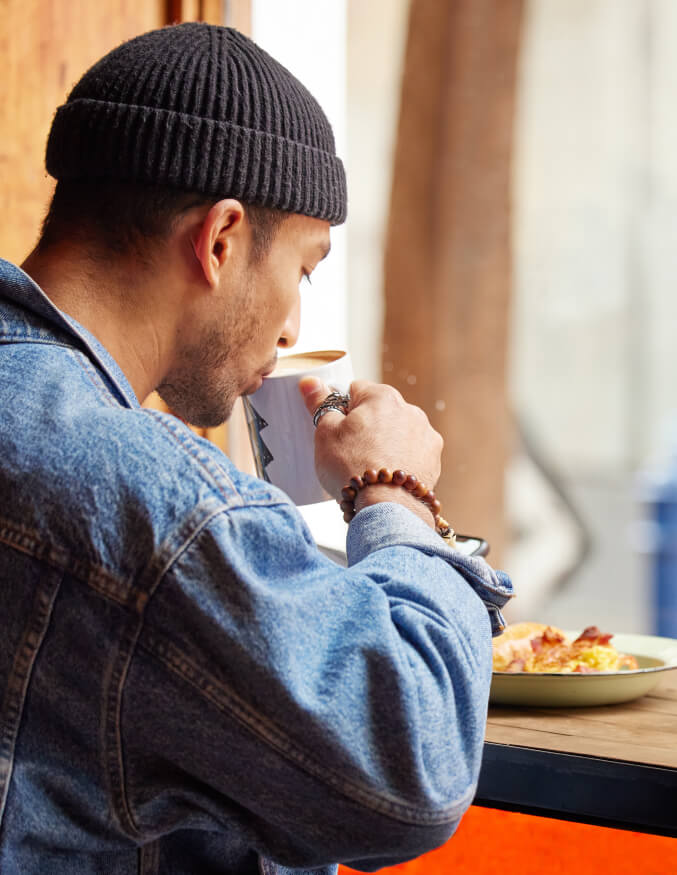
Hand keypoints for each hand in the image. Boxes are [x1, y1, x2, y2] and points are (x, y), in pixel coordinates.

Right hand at [299, 377, 443, 526]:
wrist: (386, 507)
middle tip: (348, 453)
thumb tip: (310, 382)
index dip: (341, 410)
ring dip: (385, 445)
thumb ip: (319, 403)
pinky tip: (387, 478)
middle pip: (379, 413)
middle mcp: (410, 410)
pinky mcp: (434, 460)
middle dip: (365, 428)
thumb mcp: (325, 432)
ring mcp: (425, 435)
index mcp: (382, 396)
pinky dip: (400, 462)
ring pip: (397, 434)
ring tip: (369, 469)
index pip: (355, 390)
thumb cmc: (352, 468)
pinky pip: (411, 455)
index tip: (336, 429)